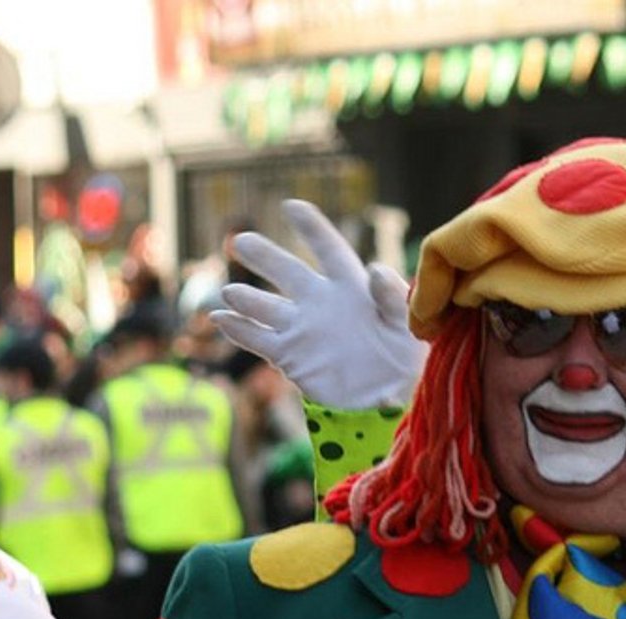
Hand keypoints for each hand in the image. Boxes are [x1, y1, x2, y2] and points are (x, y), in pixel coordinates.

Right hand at [212, 199, 426, 408]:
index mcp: (352, 288)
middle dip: (264, 255)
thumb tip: (375, 268)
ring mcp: (303, 329)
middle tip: (240, 241)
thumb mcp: (406, 327)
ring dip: (245, 297)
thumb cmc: (406, 364)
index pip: (329, 249)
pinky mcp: (291, 356)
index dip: (311, 227)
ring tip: (229, 292)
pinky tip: (219, 319)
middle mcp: (322, 303)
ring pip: (265, 305)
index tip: (291, 206)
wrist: (388, 406)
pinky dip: (238, 330)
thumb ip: (393, 297)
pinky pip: (258, 339)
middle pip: (287, 271)